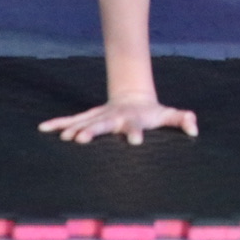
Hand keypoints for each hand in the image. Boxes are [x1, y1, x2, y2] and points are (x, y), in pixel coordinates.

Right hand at [39, 94, 197, 144]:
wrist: (133, 97)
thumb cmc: (152, 112)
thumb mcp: (168, 114)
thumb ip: (182, 119)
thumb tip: (194, 129)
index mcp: (133, 119)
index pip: (135, 126)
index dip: (136, 133)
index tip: (136, 142)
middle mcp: (113, 116)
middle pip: (103, 124)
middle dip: (93, 130)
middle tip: (82, 140)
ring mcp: (99, 116)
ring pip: (84, 121)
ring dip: (73, 128)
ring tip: (63, 138)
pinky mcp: (88, 118)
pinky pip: (71, 120)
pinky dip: (59, 124)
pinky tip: (44, 129)